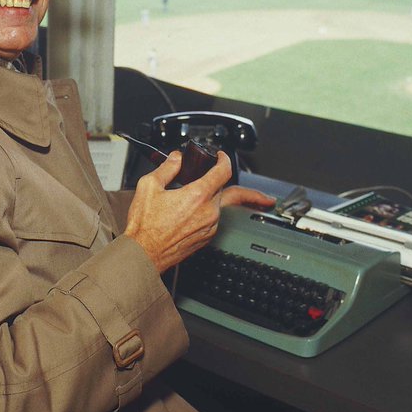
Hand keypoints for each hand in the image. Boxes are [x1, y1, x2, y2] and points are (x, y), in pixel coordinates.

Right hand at [123, 149, 275, 273]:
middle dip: (250, 193)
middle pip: (233, 193)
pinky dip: (208, 212)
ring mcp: (210, 227)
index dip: (224, 160)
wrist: (143, 254)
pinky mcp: (206, 238)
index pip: (223, 172)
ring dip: (215, 198)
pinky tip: (194, 210)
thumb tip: (177, 159)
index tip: (221, 156)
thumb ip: (167, 168)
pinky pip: (213, 220)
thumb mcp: (149, 186)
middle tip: (267, 199)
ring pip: (220, 206)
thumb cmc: (144, 226)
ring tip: (203, 193)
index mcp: (197, 196)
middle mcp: (209, 212)